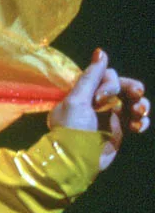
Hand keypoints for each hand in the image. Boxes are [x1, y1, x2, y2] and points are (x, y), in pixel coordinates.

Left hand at [48, 49, 148, 171]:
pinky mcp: (118, 130)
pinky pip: (136, 120)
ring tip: (140, 113)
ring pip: (133, 102)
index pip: (106, 77)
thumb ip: (90, 77)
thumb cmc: (71, 129)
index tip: (100, 99)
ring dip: (141, 104)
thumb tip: (101, 51)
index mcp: (84, 92)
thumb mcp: (77, 100)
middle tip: (137, 94)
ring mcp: (109, 116)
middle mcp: (97, 102)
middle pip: (124, 86)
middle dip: (132, 88)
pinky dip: (141, 121)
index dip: (109, 83)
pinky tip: (138, 126)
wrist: (74, 160)